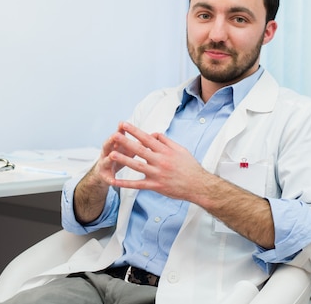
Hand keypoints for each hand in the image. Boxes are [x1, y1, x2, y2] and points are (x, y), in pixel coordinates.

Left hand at [107, 122, 274, 247]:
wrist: (198, 185)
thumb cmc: (190, 167)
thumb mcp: (180, 149)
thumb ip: (165, 141)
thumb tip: (153, 134)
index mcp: (166, 151)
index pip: (147, 138)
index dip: (135, 131)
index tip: (124, 125)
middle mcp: (160, 161)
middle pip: (140, 150)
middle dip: (126, 142)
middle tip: (114, 135)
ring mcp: (157, 174)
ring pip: (137, 166)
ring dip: (123, 160)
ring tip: (111, 155)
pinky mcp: (156, 186)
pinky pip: (138, 185)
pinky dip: (126, 183)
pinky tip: (116, 181)